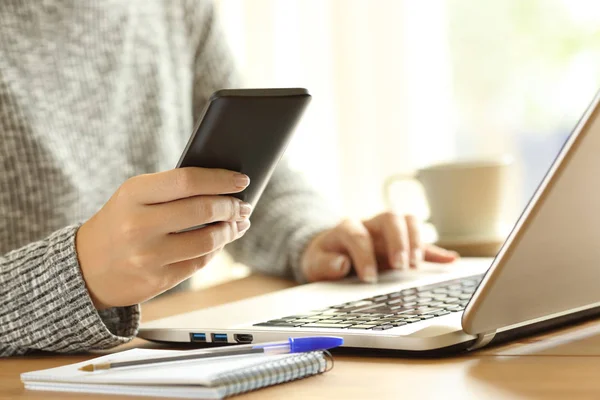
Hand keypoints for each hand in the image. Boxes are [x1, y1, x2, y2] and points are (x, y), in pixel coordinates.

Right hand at [76, 168, 252, 309]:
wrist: (85, 268)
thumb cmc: (120, 222)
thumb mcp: (134, 197)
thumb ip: (172, 190)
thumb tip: (224, 187)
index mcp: (133, 194)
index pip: (187, 180)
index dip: (221, 179)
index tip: (241, 181)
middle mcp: (138, 225)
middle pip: (203, 209)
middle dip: (231, 207)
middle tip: (243, 206)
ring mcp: (147, 256)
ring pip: (208, 240)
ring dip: (230, 230)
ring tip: (238, 224)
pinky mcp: (156, 280)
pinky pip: (199, 262)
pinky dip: (215, 250)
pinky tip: (220, 241)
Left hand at [300, 212, 457, 282]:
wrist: (329, 253)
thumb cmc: (325, 258)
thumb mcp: (314, 263)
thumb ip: (324, 264)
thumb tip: (341, 264)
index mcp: (348, 227)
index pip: (358, 233)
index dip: (364, 255)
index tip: (369, 278)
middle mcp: (371, 224)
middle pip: (390, 218)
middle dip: (398, 241)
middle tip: (399, 266)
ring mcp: (388, 233)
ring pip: (409, 222)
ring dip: (415, 242)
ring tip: (415, 266)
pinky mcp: (402, 244)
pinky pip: (423, 243)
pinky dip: (436, 252)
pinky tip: (449, 260)